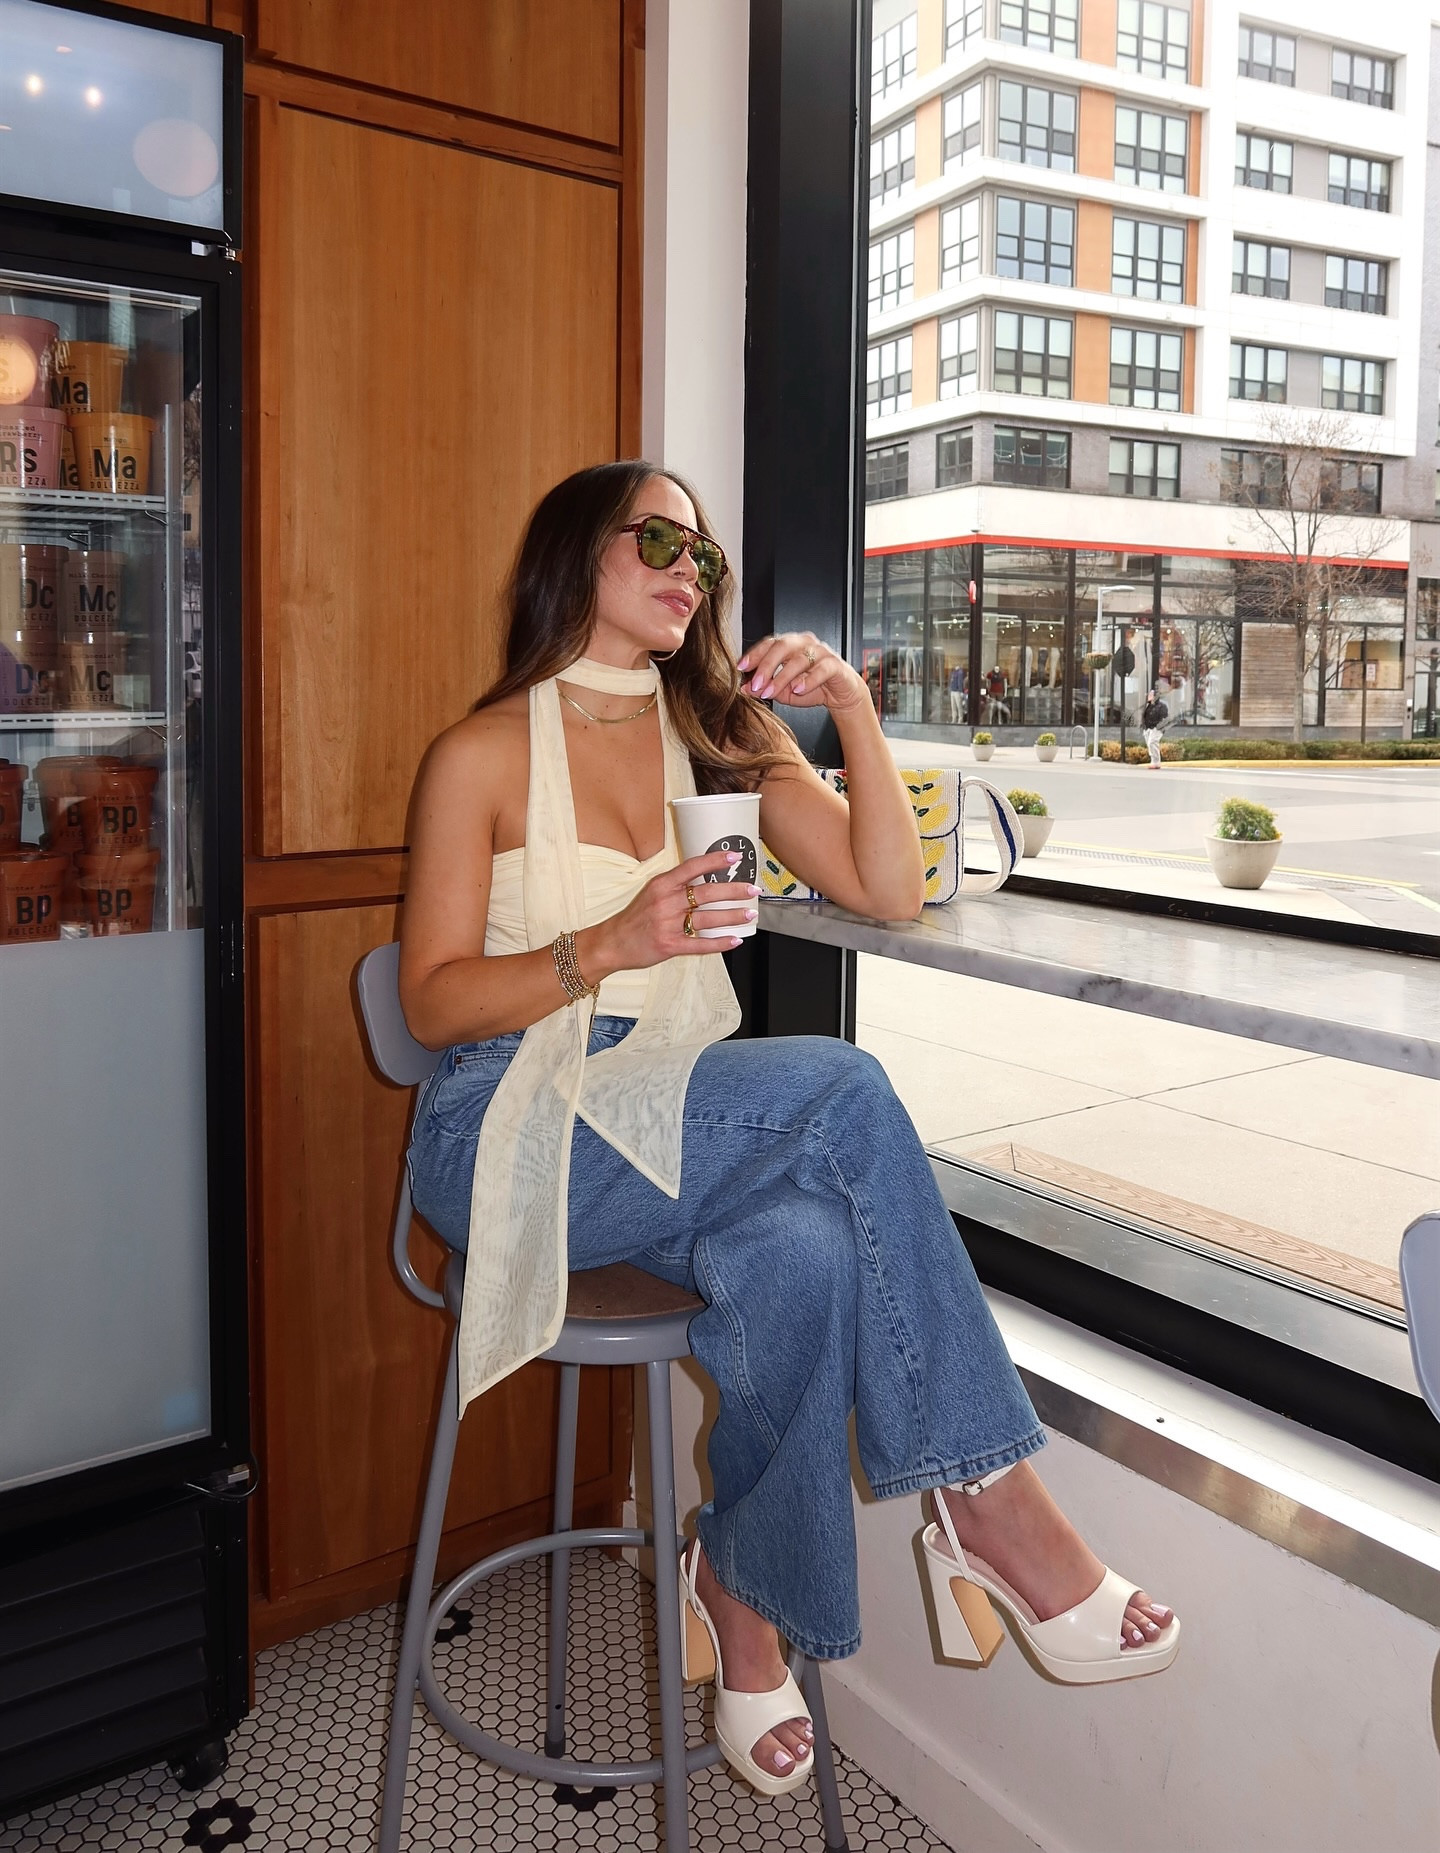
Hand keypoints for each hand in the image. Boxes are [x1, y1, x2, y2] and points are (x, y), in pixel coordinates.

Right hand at [584, 851, 757, 972]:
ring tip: (749, 914)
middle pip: (706, 893)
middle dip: (734, 891)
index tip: (735, 856)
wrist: (611, 943)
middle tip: (752, 890)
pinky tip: (734, 940)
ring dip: (732, 916)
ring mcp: (668, 924)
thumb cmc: (635, 918)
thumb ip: (676, 887)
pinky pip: (700, 944)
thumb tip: (707, 881)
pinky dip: (720, 943)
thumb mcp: (652, 893)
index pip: (693, 867)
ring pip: (707, 918)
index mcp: (661, 884)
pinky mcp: (670, 945)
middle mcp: (665, 902)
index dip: (716, 861)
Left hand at [737, 633, 866, 712]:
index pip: (769, 644)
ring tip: (772, 693)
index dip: (754, 654)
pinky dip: (808, 680)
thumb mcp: (783, 691)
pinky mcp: (835, 664)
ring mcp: (821, 652)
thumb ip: (765, 687)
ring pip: (799, 659)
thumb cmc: (811, 689)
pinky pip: (821, 669)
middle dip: (766, 666)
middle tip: (756, 685)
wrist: (841, 696)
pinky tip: (799, 689)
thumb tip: (745, 689)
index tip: (741, 668)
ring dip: (782, 677)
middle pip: (782, 646)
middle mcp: (805, 643)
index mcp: (790, 645)